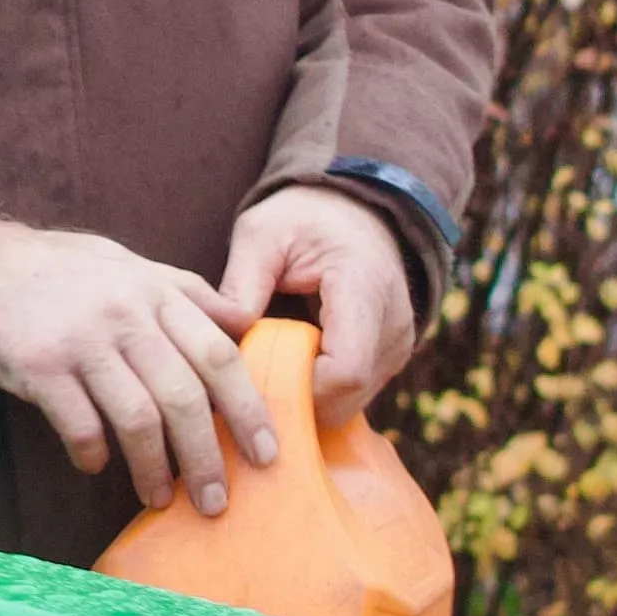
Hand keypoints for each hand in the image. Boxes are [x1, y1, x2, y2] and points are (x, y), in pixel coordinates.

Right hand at [0, 215, 272, 514]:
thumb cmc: (57, 270)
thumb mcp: (128, 265)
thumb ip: (185, 292)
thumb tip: (244, 322)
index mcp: (155, 292)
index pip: (218, 355)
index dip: (248, 409)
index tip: (265, 453)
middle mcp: (125, 315)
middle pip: (184, 396)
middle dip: (207, 457)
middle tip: (217, 502)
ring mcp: (81, 341)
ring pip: (137, 419)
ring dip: (153, 469)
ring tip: (159, 499)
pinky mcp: (39, 366)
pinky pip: (78, 426)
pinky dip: (92, 455)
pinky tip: (94, 466)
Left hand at [219, 184, 423, 426]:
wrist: (355, 211)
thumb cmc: (305, 218)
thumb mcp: (261, 233)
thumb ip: (241, 285)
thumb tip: (220, 344)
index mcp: (364, 287)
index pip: (345, 371)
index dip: (295, 388)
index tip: (249, 378)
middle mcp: (392, 325)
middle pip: (345, 397)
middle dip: (292, 399)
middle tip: (244, 382)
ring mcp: (396, 346)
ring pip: (348, 405)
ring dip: (302, 398)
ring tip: (263, 369)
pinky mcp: (390, 359)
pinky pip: (352, 396)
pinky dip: (315, 392)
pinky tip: (285, 368)